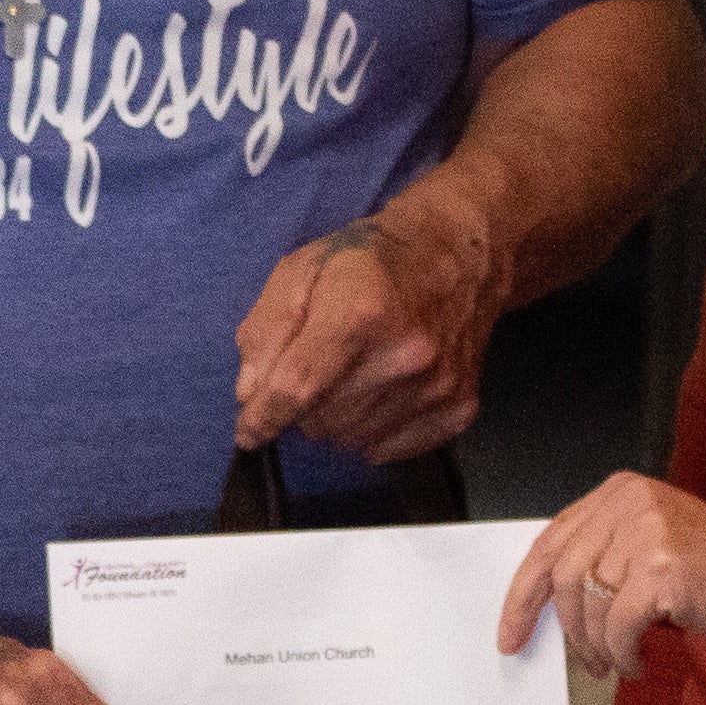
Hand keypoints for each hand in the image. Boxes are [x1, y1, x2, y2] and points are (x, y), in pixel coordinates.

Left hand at [231, 203, 498, 460]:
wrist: (457, 253)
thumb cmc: (369, 260)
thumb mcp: (299, 270)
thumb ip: (266, 330)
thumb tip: (250, 394)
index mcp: (361, 313)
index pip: (297, 388)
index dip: (262, 417)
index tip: (247, 431)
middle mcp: (405, 354)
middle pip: (321, 421)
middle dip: (303, 407)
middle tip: (315, 371)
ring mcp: (437, 385)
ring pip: (352, 441)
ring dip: (336, 420)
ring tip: (349, 376)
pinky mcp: (458, 407)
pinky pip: (389, 450)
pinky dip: (372, 432)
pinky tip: (379, 391)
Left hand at [498, 472, 705, 680]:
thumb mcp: (653, 545)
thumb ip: (603, 557)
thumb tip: (547, 607)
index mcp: (621, 490)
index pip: (550, 541)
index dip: (523, 592)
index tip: (510, 631)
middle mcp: (630, 501)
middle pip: (560, 574)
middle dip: (561, 629)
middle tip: (578, 664)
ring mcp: (647, 531)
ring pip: (586, 603)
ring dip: (595, 646)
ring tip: (612, 665)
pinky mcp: (663, 569)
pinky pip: (617, 626)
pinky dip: (622, 654)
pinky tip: (638, 663)